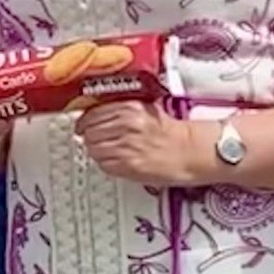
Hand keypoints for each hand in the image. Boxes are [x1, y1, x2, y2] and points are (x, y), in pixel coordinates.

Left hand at [79, 102, 213, 189]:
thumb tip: (92, 116)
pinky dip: (105, 164)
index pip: (91, 114)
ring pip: (92, 148)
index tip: (83, 126)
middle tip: (97, 141)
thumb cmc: (171, 133)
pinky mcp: (128, 164)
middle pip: (89, 131)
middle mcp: (125, 124)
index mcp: (129, 108)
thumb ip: (119, 111)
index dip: (84, 122)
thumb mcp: (144, 111)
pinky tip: (116, 161)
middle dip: (90, 137)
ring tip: (109, 152)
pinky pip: (103, 164)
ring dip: (97, 151)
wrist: (191, 151)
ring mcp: (125, 145)